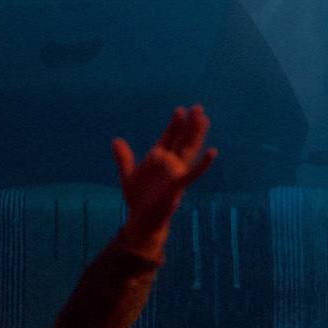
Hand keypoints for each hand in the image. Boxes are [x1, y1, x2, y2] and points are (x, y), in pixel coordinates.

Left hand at [112, 106, 215, 257]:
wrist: (142, 219)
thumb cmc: (136, 198)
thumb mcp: (127, 175)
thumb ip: (124, 158)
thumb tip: (116, 140)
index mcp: (157, 158)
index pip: (168, 137)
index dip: (174, 124)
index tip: (180, 110)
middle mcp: (169, 162)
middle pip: (182, 139)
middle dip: (189, 124)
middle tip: (197, 108)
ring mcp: (176, 172)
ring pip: (189, 149)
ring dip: (196, 135)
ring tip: (204, 120)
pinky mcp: (179, 184)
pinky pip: (194, 172)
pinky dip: (203, 163)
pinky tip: (211, 152)